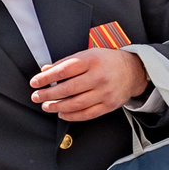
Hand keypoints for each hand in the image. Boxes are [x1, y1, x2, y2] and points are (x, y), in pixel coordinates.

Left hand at [29, 47, 148, 121]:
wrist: (133, 70)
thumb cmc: (107, 61)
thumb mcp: (88, 54)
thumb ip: (67, 62)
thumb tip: (45, 70)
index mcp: (92, 60)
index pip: (64, 70)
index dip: (46, 78)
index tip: (35, 82)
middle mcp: (99, 77)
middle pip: (68, 89)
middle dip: (48, 94)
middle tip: (36, 96)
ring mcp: (105, 92)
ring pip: (76, 104)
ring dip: (57, 107)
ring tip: (46, 106)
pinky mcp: (109, 105)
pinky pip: (87, 114)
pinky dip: (71, 115)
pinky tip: (61, 113)